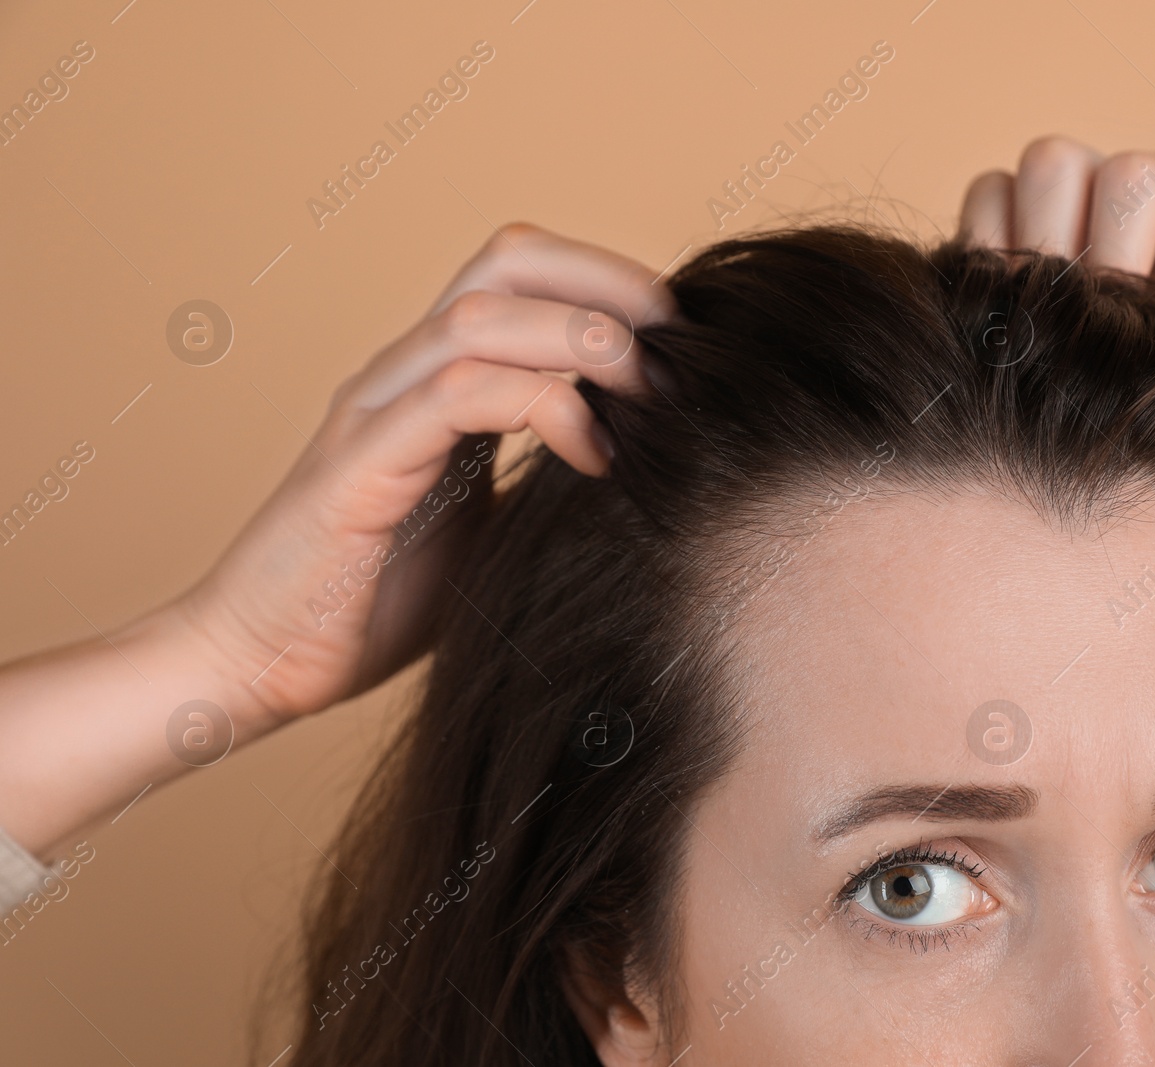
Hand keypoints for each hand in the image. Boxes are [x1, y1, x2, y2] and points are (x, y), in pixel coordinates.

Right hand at [174, 223, 672, 729]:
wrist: (260, 664)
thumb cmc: (376, 601)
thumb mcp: (491, 523)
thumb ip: (543, 476)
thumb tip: (648, 460)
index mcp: (438, 379)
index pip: (524, 274)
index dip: (609, 281)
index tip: (685, 338)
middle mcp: (404, 375)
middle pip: (507, 258)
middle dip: (608, 284)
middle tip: (681, 345)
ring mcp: (375, 413)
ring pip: (482, 317)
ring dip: (584, 340)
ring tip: (651, 394)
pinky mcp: (359, 468)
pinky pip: (455, 398)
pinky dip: (540, 406)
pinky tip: (594, 455)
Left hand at [957, 136, 1154, 546]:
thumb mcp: (1111, 414)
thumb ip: (1046, 373)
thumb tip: (951, 377)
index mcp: (1093, 245)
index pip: (1000, 199)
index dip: (988, 259)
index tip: (1001, 341)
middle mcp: (1149, 215)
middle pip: (1050, 164)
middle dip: (1040, 248)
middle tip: (1060, 339)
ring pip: (1128, 175)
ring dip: (1112, 260)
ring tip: (1126, 343)